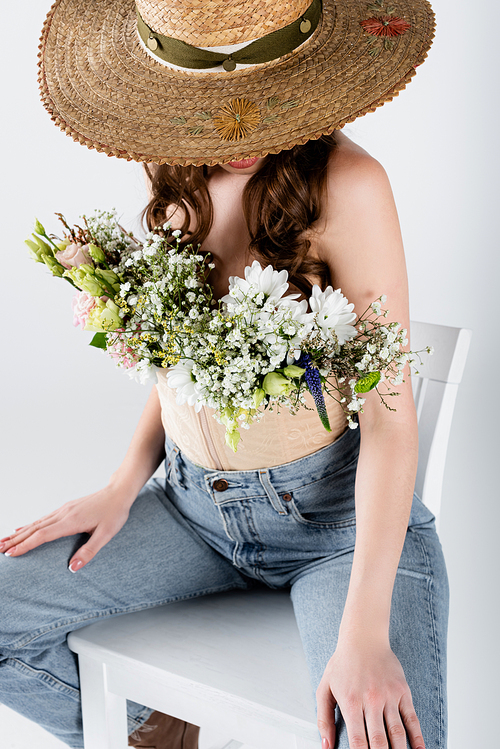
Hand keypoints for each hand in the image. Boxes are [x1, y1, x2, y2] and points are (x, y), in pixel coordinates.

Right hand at [0, 484, 134, 571]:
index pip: (42, 536)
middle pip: (34, 529)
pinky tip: (23, 528)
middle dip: (15, 540)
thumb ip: (89, 551)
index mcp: (71, 521)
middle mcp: (63, 514)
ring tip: (4, 541)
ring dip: (19, 533)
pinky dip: (30, 525)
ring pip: (36, 523)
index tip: (11, 554)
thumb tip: (72, 568)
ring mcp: (64, 510)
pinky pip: (43, 518)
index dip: (26, 546)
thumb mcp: (106, 534)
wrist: (119, 492)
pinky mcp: (66, 508)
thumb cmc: (115, 512)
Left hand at [316, 640, 424, 748]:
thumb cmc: (343, 664)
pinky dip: (418, 737)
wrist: (363, 638)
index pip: (358, 741)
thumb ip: (324, 719)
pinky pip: (412, 718)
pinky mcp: (402, 691)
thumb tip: (326, 746)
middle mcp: (371, 701)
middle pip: (379, 741)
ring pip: (397, 733)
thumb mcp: (325, 689)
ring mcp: (389, 696)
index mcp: (351, 702)